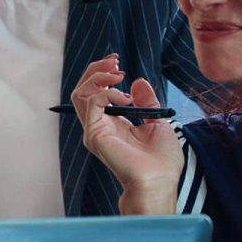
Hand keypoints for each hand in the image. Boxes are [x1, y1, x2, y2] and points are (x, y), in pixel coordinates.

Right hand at [71, 54, 182, 213]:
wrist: (159, 180)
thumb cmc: (161, 160)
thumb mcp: (157, 121)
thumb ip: (146, 102)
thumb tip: (138, 82)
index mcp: (113, 122)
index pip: (96, 91)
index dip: (103, 73)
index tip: (118, 62)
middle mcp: (99, 125)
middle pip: (83, 89)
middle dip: (96, 69)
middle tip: (114, 61)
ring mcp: (94, 130)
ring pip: (80, 93)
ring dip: (97, 77)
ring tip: (117, 74)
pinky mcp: (95, 134)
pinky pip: (92, 103)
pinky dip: (106, 92)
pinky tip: (124, 96)